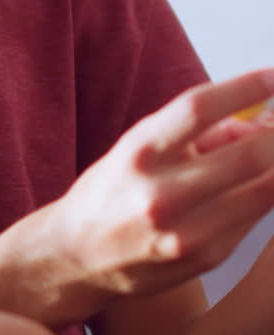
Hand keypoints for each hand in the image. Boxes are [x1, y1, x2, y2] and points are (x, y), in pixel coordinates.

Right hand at [7, 69, 273, 321]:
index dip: (244, 88)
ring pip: (264, 191)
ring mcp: (187, 232)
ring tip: (271, 151)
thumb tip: (261, 122)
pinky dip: (261, 194)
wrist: (78, 256)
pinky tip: (251, 185)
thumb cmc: (115, 189)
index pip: (199, 108)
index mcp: (140, 151)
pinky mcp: (206, 258)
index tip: (273, 76)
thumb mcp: (142, 146)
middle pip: (249, 155)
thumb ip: (200, 133)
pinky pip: (253, 218)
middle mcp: (162, 193)